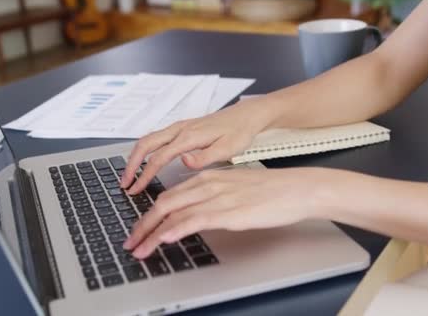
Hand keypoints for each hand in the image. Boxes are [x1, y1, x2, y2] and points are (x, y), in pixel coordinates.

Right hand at [120, 98, 274, 194]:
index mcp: (189, 137)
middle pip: (145, 145)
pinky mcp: (182, 128)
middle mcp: (180, 129)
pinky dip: (144, 151)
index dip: (144, 175)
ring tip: (130, 176)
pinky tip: (145, 162)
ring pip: (148, 139)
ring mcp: (179, 127)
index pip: (158, 158)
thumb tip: (183, 161)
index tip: (136, 190)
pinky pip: (156, 138)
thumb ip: (204, 157)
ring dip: (135, 157)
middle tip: (124, 184)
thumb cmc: (239, 132)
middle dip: (131, 164)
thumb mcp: (228, 148)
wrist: (247, 115)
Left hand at [123, 167, 325, 258]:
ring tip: (140, 249)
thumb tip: (195, 214)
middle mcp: (207, 184)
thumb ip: (212, 198)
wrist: (296, 189)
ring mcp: (217, 197)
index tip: (139, 230)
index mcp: (206, 177)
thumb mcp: (233, 190)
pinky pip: (195, 219)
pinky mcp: (229, 211)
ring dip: (152, 233)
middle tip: (131, 243)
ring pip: (173, 213)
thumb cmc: (270, 190)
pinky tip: (165, 239)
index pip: (168, 196)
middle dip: (142, 226)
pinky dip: (176, 229)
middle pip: (163, 204)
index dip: (148, 215)